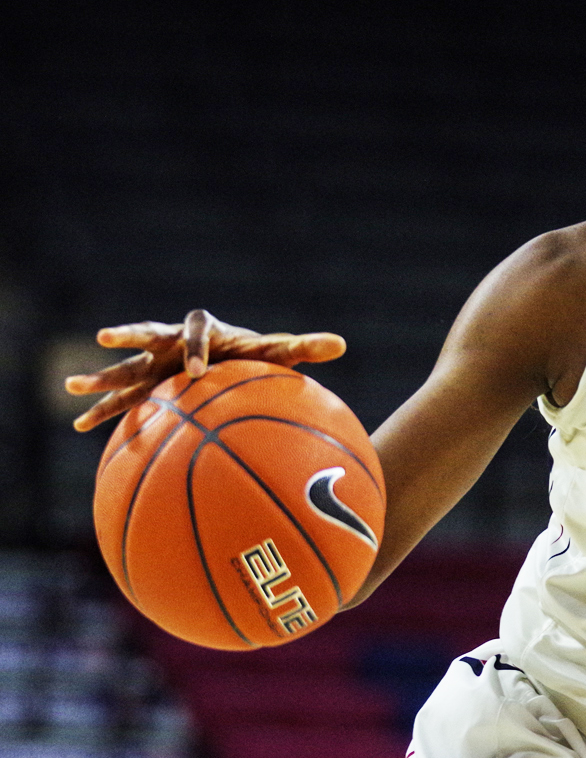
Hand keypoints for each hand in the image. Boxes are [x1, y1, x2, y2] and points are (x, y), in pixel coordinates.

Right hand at [63, 309, 346, 431]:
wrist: (229, 363)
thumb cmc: (253, 356)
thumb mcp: (276, 352)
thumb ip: (304, 348)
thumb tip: (341, 344)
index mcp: (206, 329)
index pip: (197, 329)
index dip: (195, 346)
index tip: (196, 371)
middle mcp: (174, 342)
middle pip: (148, 336)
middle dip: (129, 338)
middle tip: (105, 338)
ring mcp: (155, 364)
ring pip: (125, 369)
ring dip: (101, 378)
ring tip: (72, 386)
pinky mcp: (147, 386)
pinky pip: (124, 399)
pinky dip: (105, 411)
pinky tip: (81, 427)